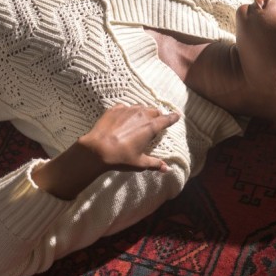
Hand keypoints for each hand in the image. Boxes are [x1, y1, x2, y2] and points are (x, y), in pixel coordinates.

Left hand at [32, 104, 179, 199]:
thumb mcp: (139, 163)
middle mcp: (141, 115)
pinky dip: (128, 111)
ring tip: (141, 119)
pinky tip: (124, 118)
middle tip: (156, 121)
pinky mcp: (114, 109)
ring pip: (140, 107)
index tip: (177, 115)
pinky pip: (125, 107)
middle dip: (157, 115)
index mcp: (150, 127)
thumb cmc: (121, 157)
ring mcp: (127, 110)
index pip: (166, 120)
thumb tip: (167, 169)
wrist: (97, 149)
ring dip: (143, 112)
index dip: (172, 118)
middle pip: (154, 111)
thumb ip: (155, 164)